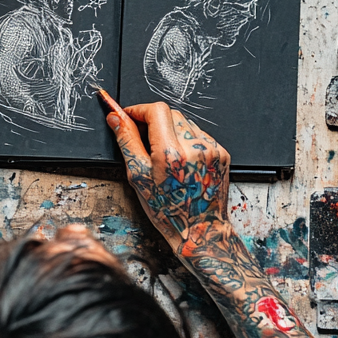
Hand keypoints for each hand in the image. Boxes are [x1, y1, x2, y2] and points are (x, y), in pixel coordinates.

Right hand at [100, 90, 229, 257]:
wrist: (199, 228)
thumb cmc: (167, 209)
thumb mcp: (138, 177)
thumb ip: (127, 142)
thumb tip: (116, 119)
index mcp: (171, 153)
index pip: (156, 110)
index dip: (139, 110)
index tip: (129, 116)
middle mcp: (194, 147)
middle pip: (170, 113)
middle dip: (153, 120)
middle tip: (143, 137)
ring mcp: (211, 149)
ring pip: (185, 122)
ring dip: (170, 130)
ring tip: (164, 155)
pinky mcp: (221, 153)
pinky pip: (198, 134)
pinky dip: (186, 140)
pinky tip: (181, 160)